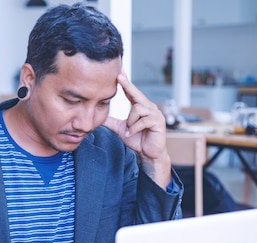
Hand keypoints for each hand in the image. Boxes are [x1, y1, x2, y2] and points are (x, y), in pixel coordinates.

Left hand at [102, 72, 171, 188]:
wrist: (148, 153)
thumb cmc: (137, 140)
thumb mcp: (121, 129)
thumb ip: (111, 121)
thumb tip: (98, 116)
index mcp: (140, 107)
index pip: (131, 93)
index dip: (125, 83)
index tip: (119, 73)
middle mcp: (149, 107)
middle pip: (136, 94)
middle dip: (128, 85)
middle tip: (119, 76)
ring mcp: (155, 114)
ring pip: (137, 109)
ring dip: (130, 122)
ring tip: (129, 130)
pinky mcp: (158, 122)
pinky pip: (143, 120)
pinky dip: (134, 128)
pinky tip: (131, 133)